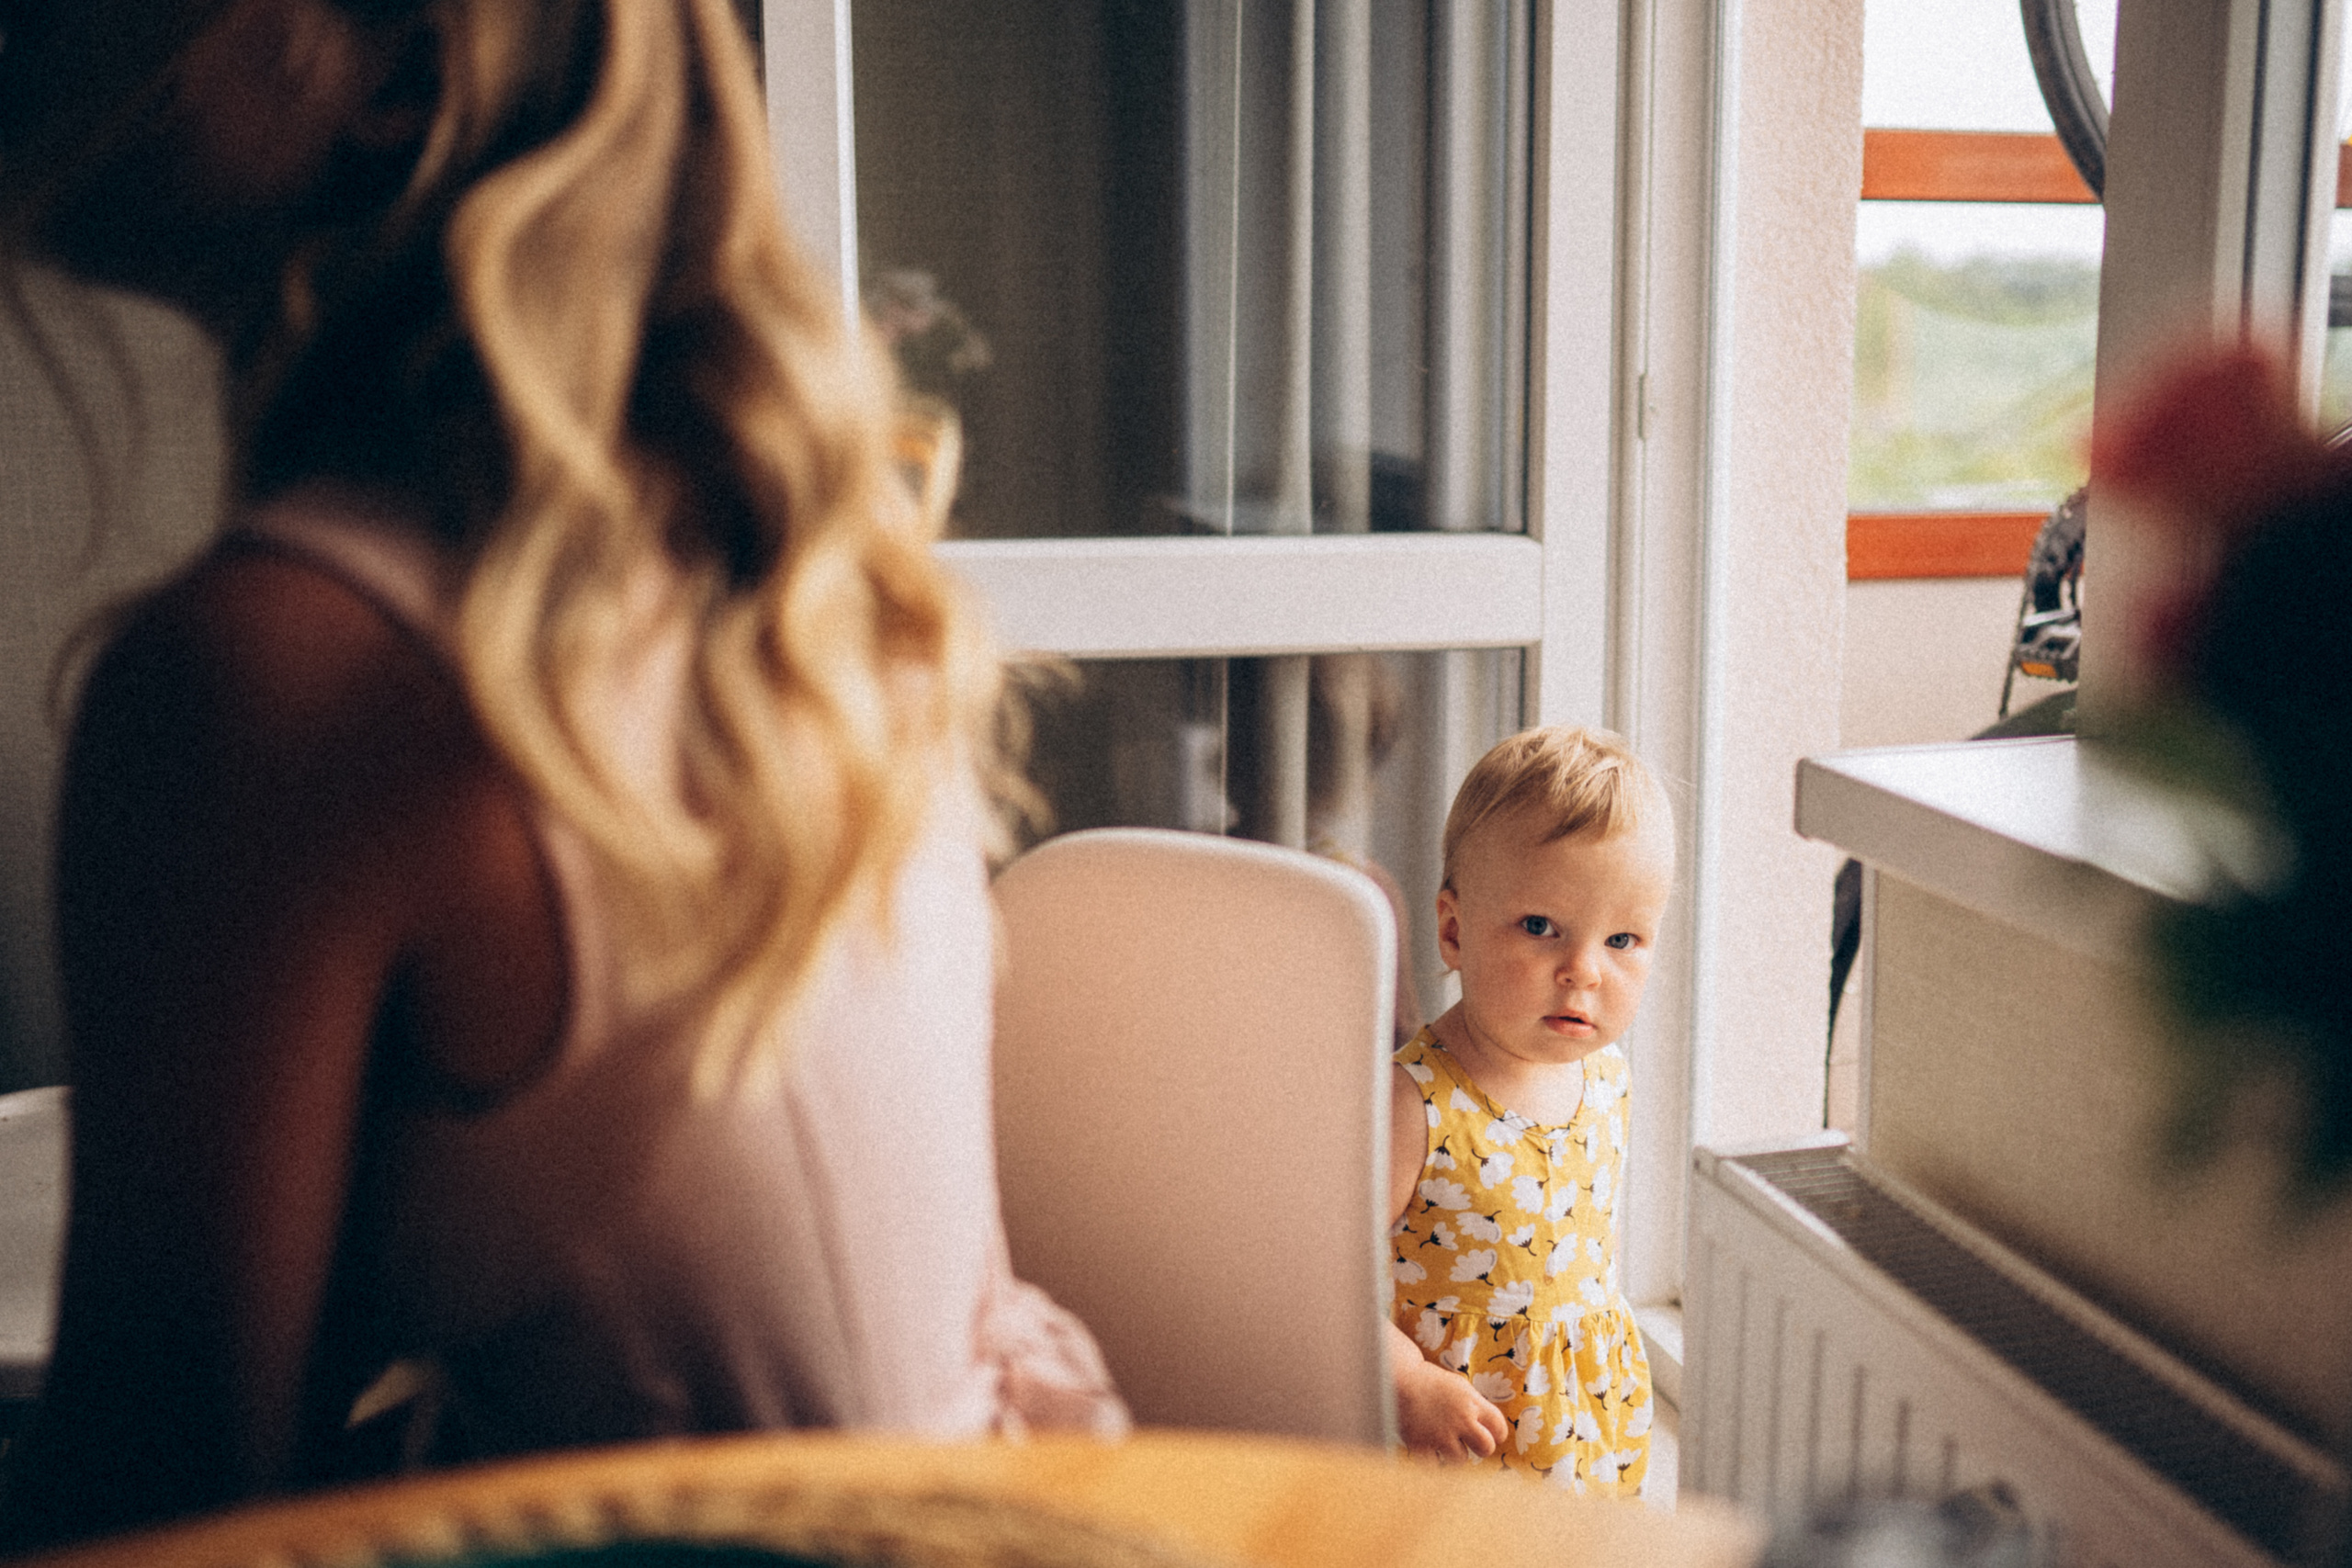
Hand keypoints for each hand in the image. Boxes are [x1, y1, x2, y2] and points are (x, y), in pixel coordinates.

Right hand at [1393, 1352, 1510, 1462]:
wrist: (1396, 1379)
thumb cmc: (1429, 1382)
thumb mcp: (1459, 1387)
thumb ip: (1475, 1406)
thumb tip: (1489, 1427)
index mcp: (1472, 1402)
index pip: (1499, 1428)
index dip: (1496, 1433)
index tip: (1489, 1433)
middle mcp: (1460, 1420)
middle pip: (1486, 1448)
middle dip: (1480, 1447)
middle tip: (1469, 1443)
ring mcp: (1440, 1434)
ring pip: (1461, 1460)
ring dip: (1454, 1454)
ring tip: (1443, 1442)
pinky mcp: (1421, 1445)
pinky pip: (1435, 1466)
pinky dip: (1432, 1460)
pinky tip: (1428, 1447)